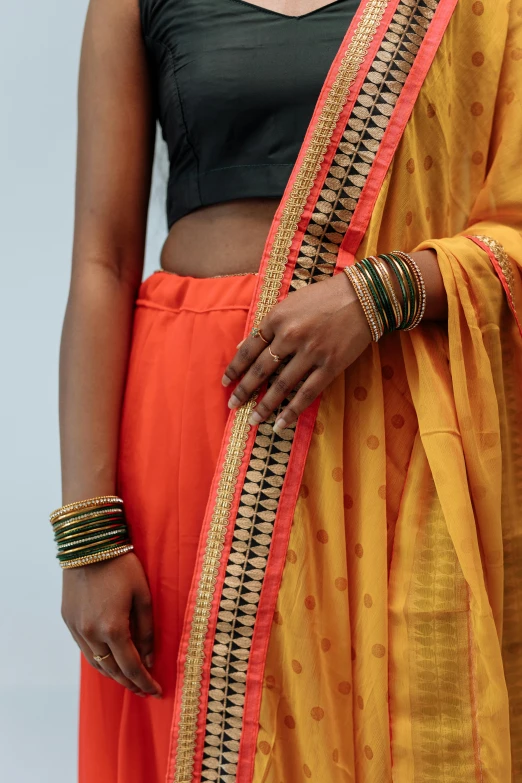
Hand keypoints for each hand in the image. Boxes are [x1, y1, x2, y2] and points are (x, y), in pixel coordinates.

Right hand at [61, 552, 161, 697]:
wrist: (88, 544)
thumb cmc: (122, 565)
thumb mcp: (143, 595)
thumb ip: (147, 630)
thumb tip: (150, 660)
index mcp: (113, 628)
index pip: (132, 667)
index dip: (145, 682)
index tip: (157, 691)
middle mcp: (91, 634)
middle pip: (112, 671)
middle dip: (130, 683)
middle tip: (145, 689)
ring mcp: (76, 628)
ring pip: (96, 663)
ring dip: (113, 674)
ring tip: (130, 679)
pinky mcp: (68, 620)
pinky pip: (85, 649)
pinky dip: (99, 659)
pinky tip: (110, 659)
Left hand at [222, 271, 371, 430]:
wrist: (364, 296)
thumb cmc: (325, 296)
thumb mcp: (291, 303)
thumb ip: (269, 324)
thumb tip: (244, 344)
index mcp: (277, 318)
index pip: (249, 348)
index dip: (235, 367)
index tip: (225, 382)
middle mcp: (290, 336)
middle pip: (261, 370)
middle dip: (244, 390)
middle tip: (232, 405)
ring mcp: (311, 353)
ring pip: (281, 386)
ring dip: (264, 405)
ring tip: (252, 420)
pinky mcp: (330, 366)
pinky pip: (307, 393)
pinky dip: (291, 410)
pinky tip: (280, 423)